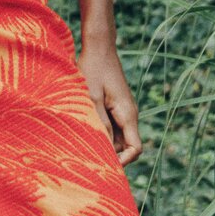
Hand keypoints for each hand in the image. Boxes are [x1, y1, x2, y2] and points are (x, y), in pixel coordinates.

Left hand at [76, 33, 142, 165]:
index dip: (123, 162)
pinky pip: (110, 127)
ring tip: (79, 144)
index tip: (104, 167)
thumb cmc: (93, 70)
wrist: (99, 48)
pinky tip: (82, 130)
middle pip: (124, 147)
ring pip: (115, 138)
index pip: (135, 149)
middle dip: (109, 155)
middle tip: (84, 159)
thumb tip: (102, 150)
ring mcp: (121, 111)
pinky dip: (99, 132)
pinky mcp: (114, 107)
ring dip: (102, 142)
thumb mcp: (91, 98)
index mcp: (128, 115)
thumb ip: (98, 124)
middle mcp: (128, 115)